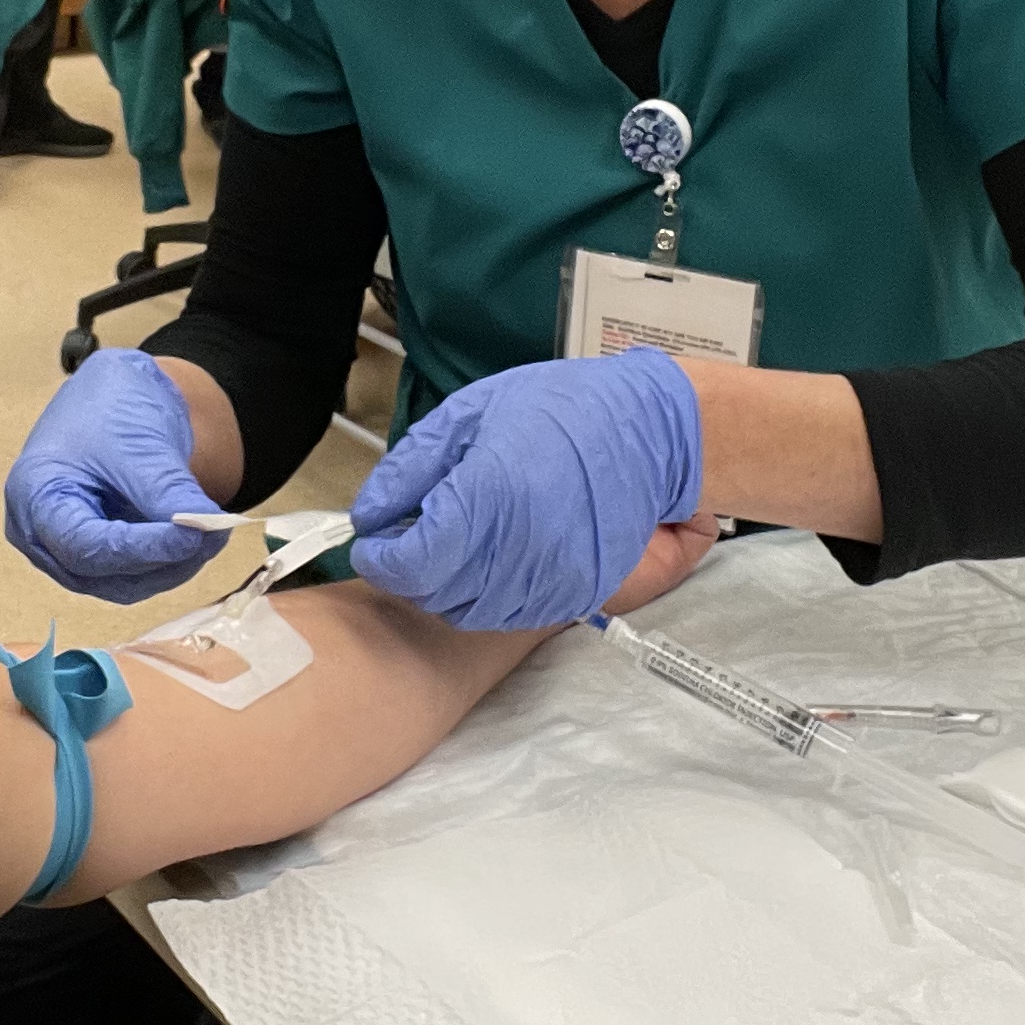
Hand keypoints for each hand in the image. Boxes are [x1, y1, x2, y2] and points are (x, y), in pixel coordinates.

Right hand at [3, 348, 218, 601]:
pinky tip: (196, 540)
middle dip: (159, 560)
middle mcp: (39, 531)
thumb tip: (204, 532)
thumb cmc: (111, 405)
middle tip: (211, 537)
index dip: (139, 548)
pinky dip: (165, 562)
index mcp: (35, 494)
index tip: (190, 537)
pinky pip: (130, 574)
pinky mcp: (95, 553)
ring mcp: (65, 548)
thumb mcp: (139, 443)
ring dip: (168, 567)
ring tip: (211, 535)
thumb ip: (168, 492)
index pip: (83, 544)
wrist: (117, 392)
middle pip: (98, 571)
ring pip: (118, 582)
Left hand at [348, 350, 702, 629]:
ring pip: (466, 612)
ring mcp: (551, 582)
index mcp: (492, 497)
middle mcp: (521, 551)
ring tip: (452, 541)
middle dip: (409, 570)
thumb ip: (414, 467)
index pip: (412, 563)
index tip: (373, 539)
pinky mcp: (574, 598)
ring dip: (444, 586)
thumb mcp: (475, 413)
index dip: (380, 557)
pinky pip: (507, 613)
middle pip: (433, 594)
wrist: (654, 435)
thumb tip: (369, 513)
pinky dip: (483, 594)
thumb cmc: (567, 411)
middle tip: (410, 534)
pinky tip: (489, 556)